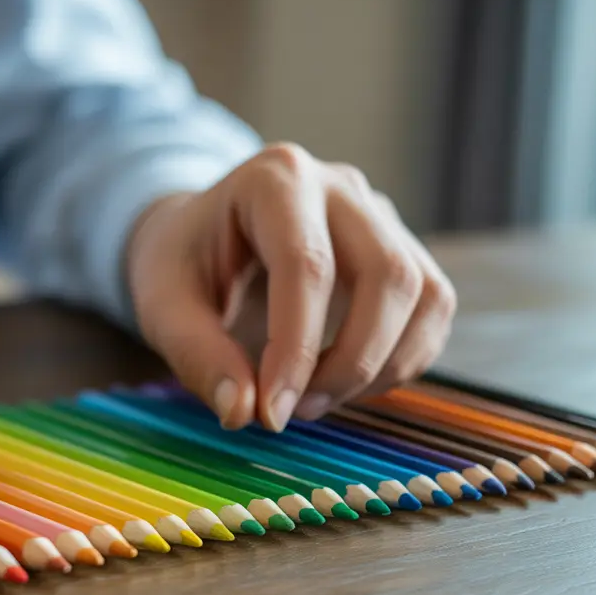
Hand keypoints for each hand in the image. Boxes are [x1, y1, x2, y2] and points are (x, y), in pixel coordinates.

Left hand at [126, 143, 456, 430]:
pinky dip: (400, 362)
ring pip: (424, 295)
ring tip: (315, 399)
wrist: (201, 236)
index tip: (272, 414)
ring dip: (381, 367)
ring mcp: (380, 215)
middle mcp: (340, 187)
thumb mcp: (163, 304)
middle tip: (295, 410)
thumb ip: (196, 355)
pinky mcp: (402, 250)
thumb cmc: (182, 264)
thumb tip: (242, 412)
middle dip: (351, 362)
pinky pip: (432, 311)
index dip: (295, 350)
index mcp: (275, 180)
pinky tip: (343, 384)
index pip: (307, 266)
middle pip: (387, 275)